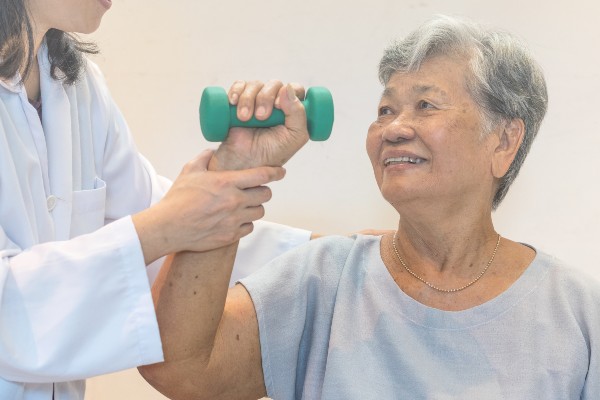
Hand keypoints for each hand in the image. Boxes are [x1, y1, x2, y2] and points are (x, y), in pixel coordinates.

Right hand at [132, 150, 285, 263]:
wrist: (169, 227)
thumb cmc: (177, 198)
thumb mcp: (189, 170)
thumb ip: (204, 158)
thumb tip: (212, 151)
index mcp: (227, 182)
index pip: (262, 175)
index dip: (276, 172)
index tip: (281, 172)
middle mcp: (234, 201)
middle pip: (266, 194)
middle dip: (262, 190)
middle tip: (254, 190)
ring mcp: (234, 220)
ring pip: (259, 211)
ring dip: (255, 206)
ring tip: (243, 205)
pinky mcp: (231, 235)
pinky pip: (249, 227)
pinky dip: (246, 223)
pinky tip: (235, 219)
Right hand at [209, 80, 309, 170]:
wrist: (243, 162)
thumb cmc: (270, 154)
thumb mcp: (294, 138)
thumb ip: (299, 115)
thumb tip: (288, 89)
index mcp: (292, 111)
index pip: (295, 89)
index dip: (289, 92)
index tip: (279, 106)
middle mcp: (276, 103)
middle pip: (275, 84)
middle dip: (266, 98)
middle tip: (261, 117)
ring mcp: (257, 101)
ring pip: (256, 84)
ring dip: (249, 99)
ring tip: (245, 118)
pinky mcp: (239, 101)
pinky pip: (239, 85)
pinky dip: (236, 91)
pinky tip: (233, 102)